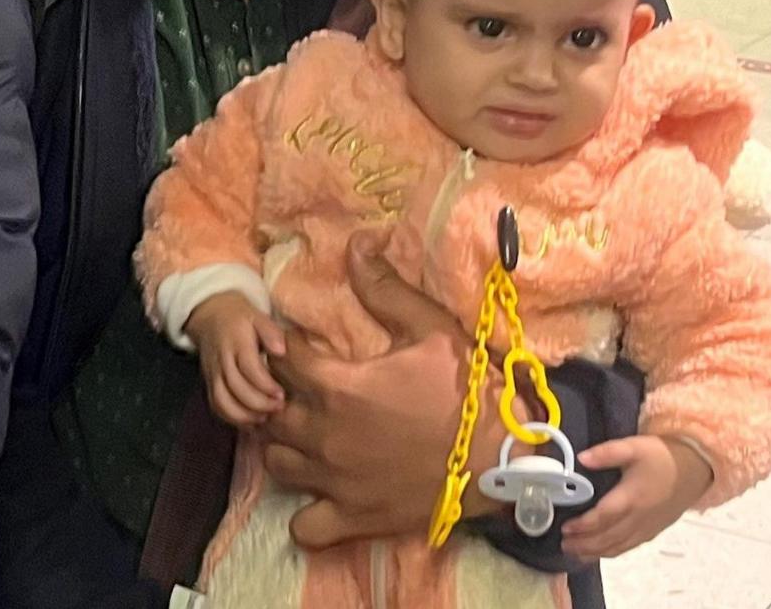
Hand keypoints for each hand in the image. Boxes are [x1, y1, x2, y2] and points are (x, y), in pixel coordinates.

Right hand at [188, 292, 288, 426]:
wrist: (209, 314)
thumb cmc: (240, 317)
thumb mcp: (257, 316)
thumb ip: (271, 332)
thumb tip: (281, 351)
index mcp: (237, 343)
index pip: (249, 369)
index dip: (265, 386)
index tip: (281, 395)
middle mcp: (222, 360)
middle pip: (236, 388)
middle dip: (258, 403)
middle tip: (277, 407)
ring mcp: (213, 372)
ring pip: (222, 400)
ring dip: (243, 414)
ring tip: (263, 417)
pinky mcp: (209, 381)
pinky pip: (215, 404)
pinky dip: (231, 417)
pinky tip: (249, 420)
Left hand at [266, 232, 470, 549]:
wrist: (504, 460)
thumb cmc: (469, 392)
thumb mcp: (430, 329)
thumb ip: (385, 288)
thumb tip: (355, 244)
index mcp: (335, 388)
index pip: (278, 360)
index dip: (283, 348)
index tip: (298, 346)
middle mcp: (322, 436)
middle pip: (266, 412)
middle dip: (275, 396)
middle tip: (299, 390)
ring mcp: (333, 482)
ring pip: (276, 463)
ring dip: (283, 446)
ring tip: (305, 434)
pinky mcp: (351, 518)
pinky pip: (304, 526)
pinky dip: (304, 513)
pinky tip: (320, 492)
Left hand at [563, 436, 711, 558]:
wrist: (696, 468)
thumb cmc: (661, 456)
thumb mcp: (633, 446)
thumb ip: (606, 453)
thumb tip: (581, 458)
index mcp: (632, 497)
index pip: (603, 518)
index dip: (583, 526)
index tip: (564, 528)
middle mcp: (639, 518)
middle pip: (608, 538)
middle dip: (584, 545)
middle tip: (563, 545)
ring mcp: (648, 527)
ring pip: (619, 546)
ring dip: (596, 552)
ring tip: (575, 553)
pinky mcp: (654, 531)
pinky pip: (630, 546)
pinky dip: (612, 552)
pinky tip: (600, 553)